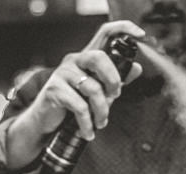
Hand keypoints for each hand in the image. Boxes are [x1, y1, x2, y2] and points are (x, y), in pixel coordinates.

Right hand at [16, 21, 144, 142]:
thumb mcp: (97, 92)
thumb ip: (115, 81)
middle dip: (113, 81)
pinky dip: (87, 124)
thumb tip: (137, 68)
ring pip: (93, 89)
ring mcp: (62, 74)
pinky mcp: (54, 90)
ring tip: (100, 123)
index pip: (105, 33)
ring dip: (101, 112)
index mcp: (86, 58)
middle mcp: (74, 61)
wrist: (45, 122)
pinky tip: (88, 132)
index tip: (140, 34)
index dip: (123, 28)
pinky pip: (80, 107)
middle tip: (115, 97)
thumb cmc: (72, 105)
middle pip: (99, 58)